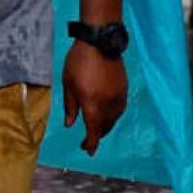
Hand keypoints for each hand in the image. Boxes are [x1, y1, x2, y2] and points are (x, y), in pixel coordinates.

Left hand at [62, 40, 127, 156]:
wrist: (99, 41)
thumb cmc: (78, 62)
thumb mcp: (68, 84)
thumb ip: (70, 106)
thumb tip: (70, 125)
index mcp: (92, 104)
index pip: (93, 132)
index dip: (90, 144)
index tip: (87, 150)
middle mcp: (108, 104)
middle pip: (104, 128)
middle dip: (97, 136)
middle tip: (88, 140)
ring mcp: (118, 97)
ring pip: (114, 120)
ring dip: (105, 126)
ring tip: (97, 127)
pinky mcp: (124, 89)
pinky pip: (119, 109)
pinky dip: (113, 115)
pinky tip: (107, 113)